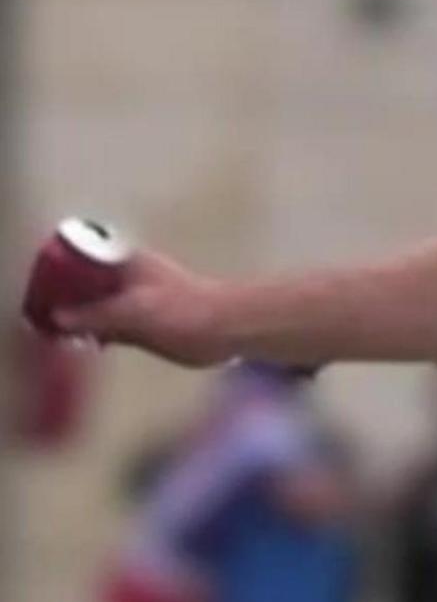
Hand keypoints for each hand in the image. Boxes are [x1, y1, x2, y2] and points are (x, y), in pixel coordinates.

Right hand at [51, 250, 231, 366]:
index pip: (82, 257)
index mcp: (126, 262)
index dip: (60, 272)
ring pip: (101, 303)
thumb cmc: (184, 312)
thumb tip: (58, 317)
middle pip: (89, 282)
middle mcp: (131, 275)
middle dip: (69, 298)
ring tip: (65, 333)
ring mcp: (141, 297)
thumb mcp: (132, 314)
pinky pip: (115, 322)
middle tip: (49, 318)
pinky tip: (93, 344)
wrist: (229, 328)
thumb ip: (94, 316)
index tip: (44, 292)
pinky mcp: (150, 320)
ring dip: (84, 317)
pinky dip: (101, 331)